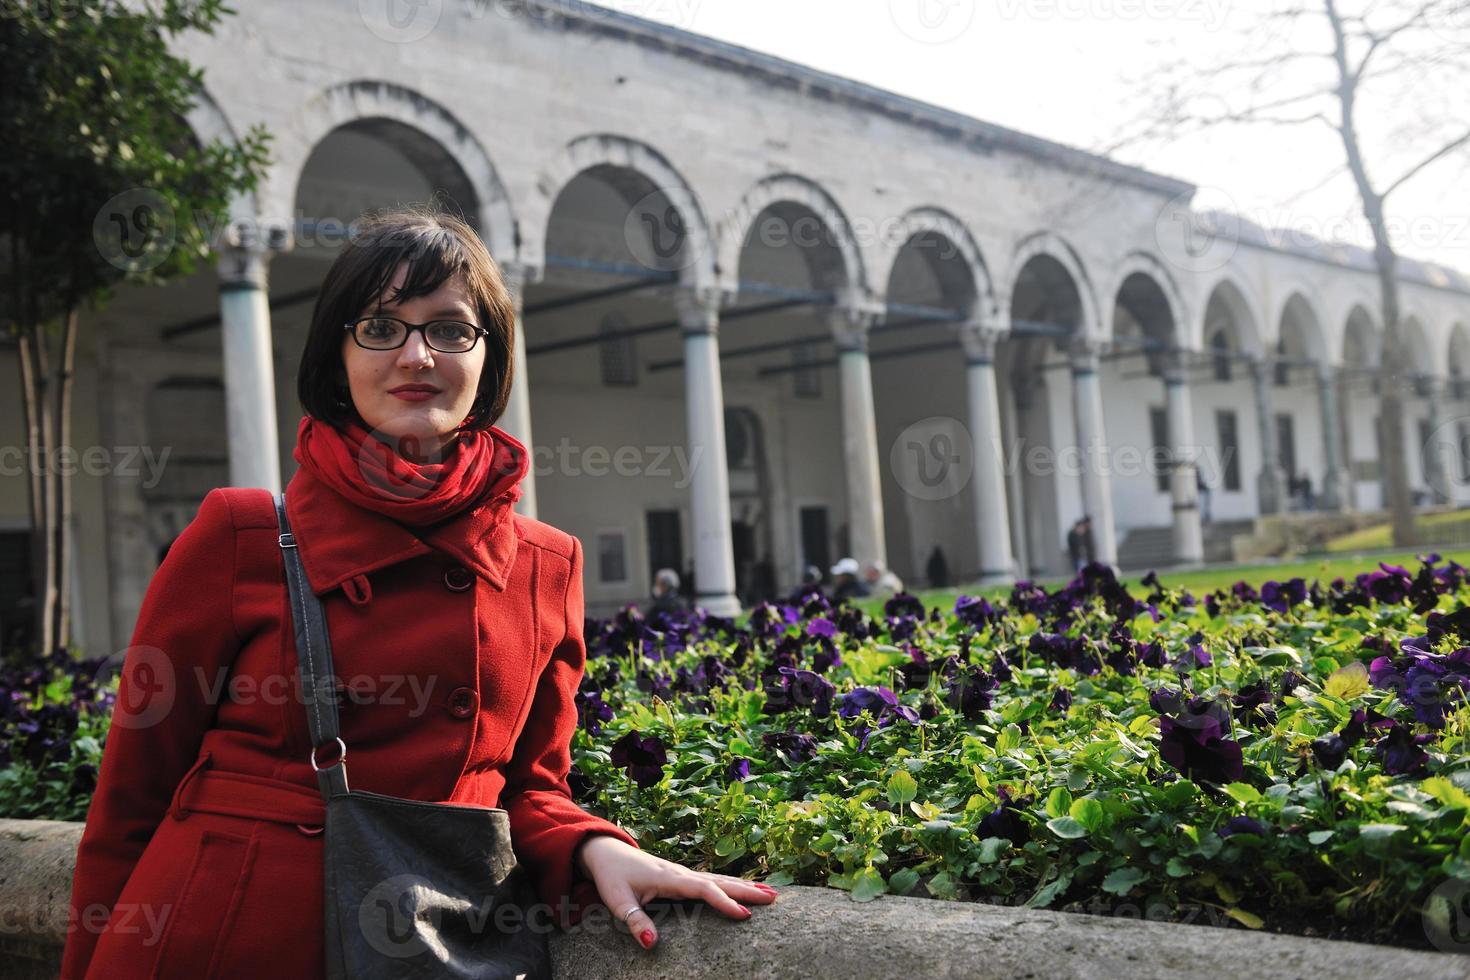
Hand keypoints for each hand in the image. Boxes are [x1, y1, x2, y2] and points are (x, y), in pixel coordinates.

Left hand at [573, 834, 777, 949]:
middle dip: (747, 889)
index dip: (724, 902)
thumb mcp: (618, 902)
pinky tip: (745, 888)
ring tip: (772, 893)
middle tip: (775, 898)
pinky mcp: (683, 876)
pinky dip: (733, 884)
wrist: (606, 852)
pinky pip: (713, 880)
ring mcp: (684, 873)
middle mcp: (682, 873)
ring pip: (720, 879)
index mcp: (670, 878)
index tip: (745, 914)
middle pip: (720, 881)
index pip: (703, 890)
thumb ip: (635, 922)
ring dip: (745, 885)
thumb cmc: (612, 876)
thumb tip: (652, 944)